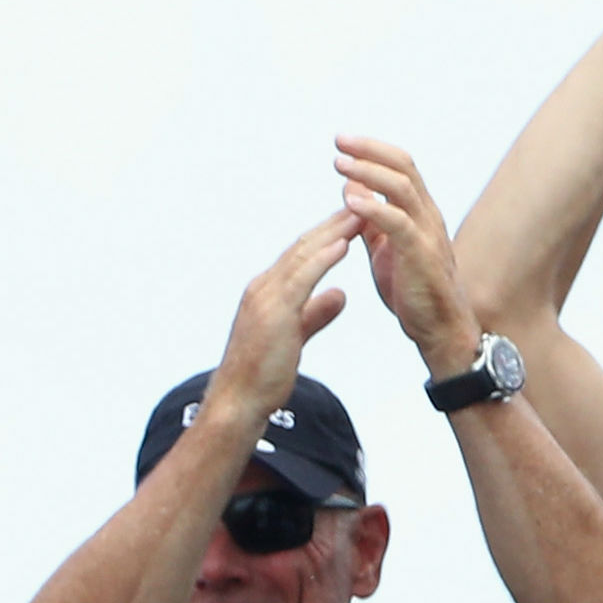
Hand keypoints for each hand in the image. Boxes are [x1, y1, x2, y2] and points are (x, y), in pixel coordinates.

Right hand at [204, 211, 360, 422]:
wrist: (238, 404)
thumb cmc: (265, 374)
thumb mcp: (296, 336)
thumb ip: (315, 313)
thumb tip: (340, 295)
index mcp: (269, 291)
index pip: (303, 253)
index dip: (331, 232)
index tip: (358, 214)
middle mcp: (264, 287)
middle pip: (304, 246)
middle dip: (335, 222)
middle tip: (364, 199)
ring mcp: (265, 299)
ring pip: (303, 255)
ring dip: (334, 231)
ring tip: (362, 211)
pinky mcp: (272, 313)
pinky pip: (301, 279)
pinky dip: (322, 258)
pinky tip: (343, 242)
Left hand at [336, 135, 481, 378]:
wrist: (438, 328)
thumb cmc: (413, 290)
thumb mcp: (386, 248)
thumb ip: (372, 219)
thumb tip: (353, 187)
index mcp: (419, 213)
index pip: (401, 168)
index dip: (373, 152)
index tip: (344, 142)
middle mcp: (428, 216)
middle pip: (404, 168)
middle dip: (370, 152)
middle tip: (340, 142)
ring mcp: (428, 234)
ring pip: (403, 189)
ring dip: (369, 173)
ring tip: (341, 165)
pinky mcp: (421, 256)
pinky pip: (399, 224)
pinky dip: (375, 209)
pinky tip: (350, 202)